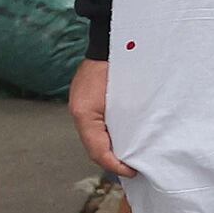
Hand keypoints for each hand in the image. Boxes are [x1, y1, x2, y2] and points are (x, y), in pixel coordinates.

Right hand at [67, 56, 123, 175]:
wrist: (111, 41)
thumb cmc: (120, 63)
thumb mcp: (126, 96)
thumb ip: (126, 121)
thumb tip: (133, 144)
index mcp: (85, 114)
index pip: (98, 150)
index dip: (115, 165)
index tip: (132, 171)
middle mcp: (80, 113)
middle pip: (95, 146)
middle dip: (113, 160)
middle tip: (133, 167)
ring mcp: (82, 107)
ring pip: (96, 136)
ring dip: (112, 147)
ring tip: (130, 155)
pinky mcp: (89, 101)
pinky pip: (98, 124)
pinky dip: (110, 133)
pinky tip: (125, 136)